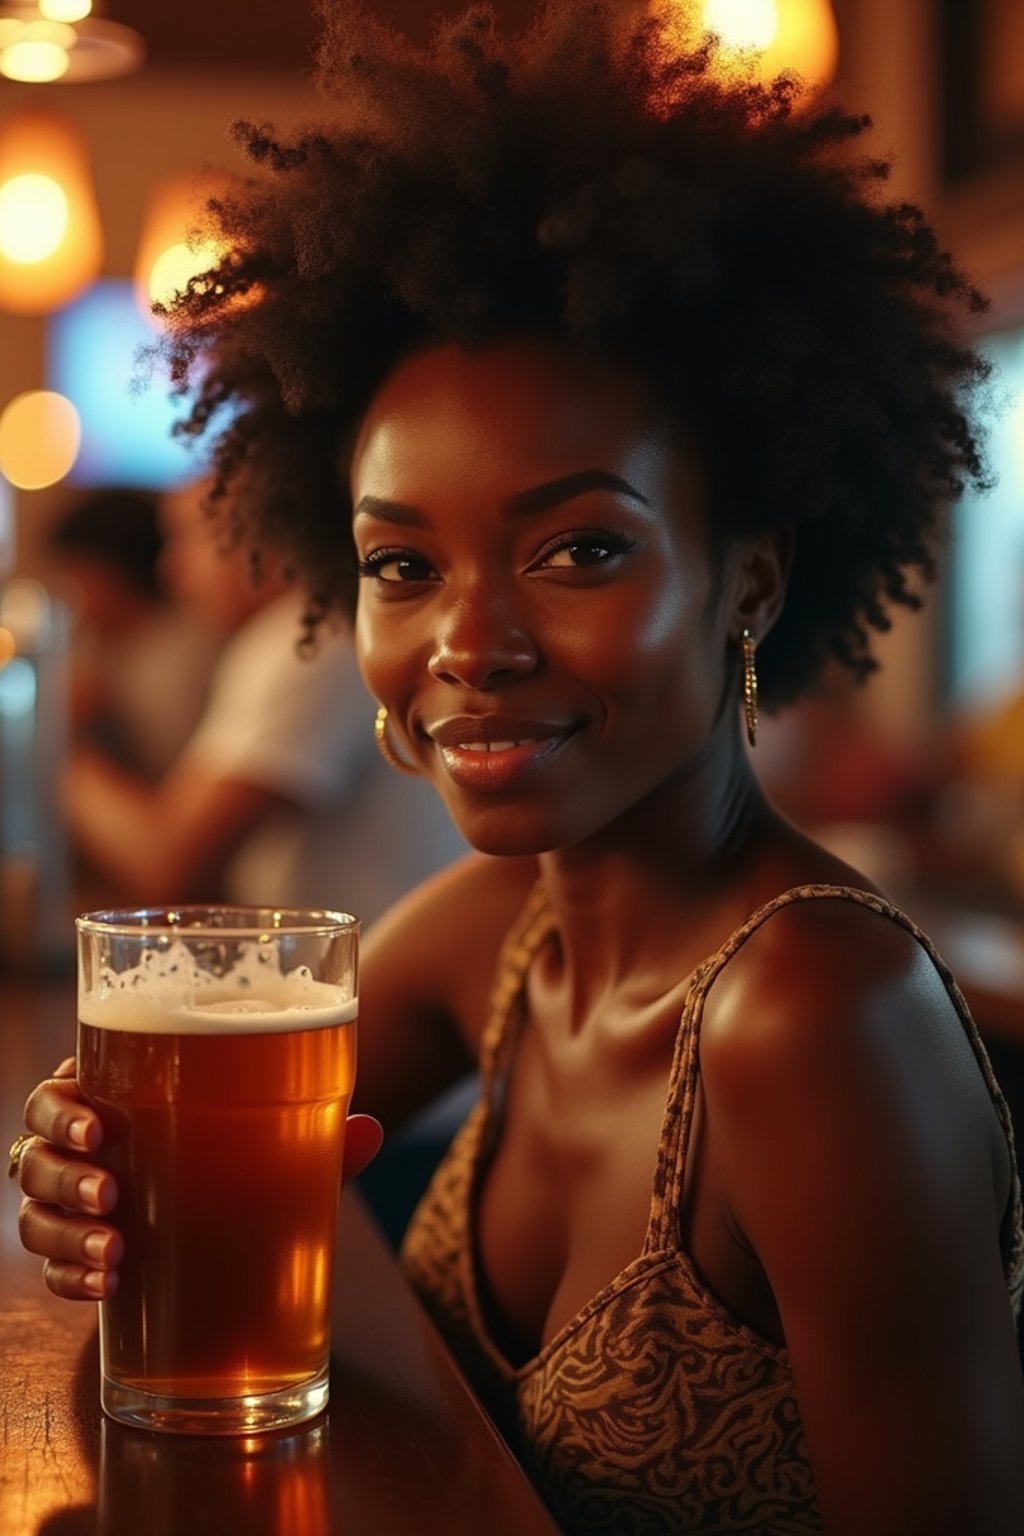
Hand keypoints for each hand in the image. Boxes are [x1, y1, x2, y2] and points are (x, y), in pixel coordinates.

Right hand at [16, 1059, 383, 1301]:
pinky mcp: (77, 1253)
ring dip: (66, 1232)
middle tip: (112, 1195)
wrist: (222, 1217)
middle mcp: (80, 1145)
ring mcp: (72, 1201)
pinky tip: (106, 1286)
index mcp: (112, 1095)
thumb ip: (315, 1135)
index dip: (62, 1107)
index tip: (96, 1127)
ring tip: (115, 1249)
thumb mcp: (271, 1140)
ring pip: (32, 1211)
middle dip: (64, 1176)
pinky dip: (71, 1276)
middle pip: (32, 1151)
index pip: (58, 1090)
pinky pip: (50, 1267)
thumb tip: (371, 1131)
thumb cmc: (237, 1153)